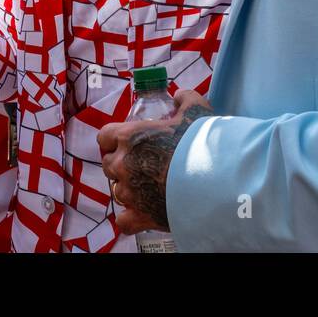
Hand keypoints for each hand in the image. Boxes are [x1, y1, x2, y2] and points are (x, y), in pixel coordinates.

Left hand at [97, 90, 212, 234]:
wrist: (213, 180)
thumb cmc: (200, 143)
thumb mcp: (196, 110)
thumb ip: (185, 98)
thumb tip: (179, 96)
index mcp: (129, 137)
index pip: (105, 136)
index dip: (114, 139)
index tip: (125, 142)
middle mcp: (122, 164)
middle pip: (108, 164)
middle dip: (120, 164)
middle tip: (140, 164)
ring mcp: (129, 192)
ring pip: (116, 190)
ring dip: (128, 189)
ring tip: (147, 188)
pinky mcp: (139, 216)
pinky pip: (124, 220)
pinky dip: (131, 217)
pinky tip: (143, 212)